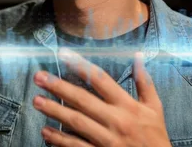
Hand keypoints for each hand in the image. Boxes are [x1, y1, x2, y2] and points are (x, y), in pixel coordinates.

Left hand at [32, 48, 170, 146]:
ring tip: (36, 101)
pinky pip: (77, 146)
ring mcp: (107, 140)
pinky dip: (60, 139)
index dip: (80, 65)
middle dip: (59, 87)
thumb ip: (145, 82)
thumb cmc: (156, 136)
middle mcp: (116, 120)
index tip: (63, 54)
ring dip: (54, 111)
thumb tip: (137, 56)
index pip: (101, 79)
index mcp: (127, 105)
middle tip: (39, 77)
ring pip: (76, 122)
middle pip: (83, 100)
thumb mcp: (155, 108)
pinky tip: (45, 131)